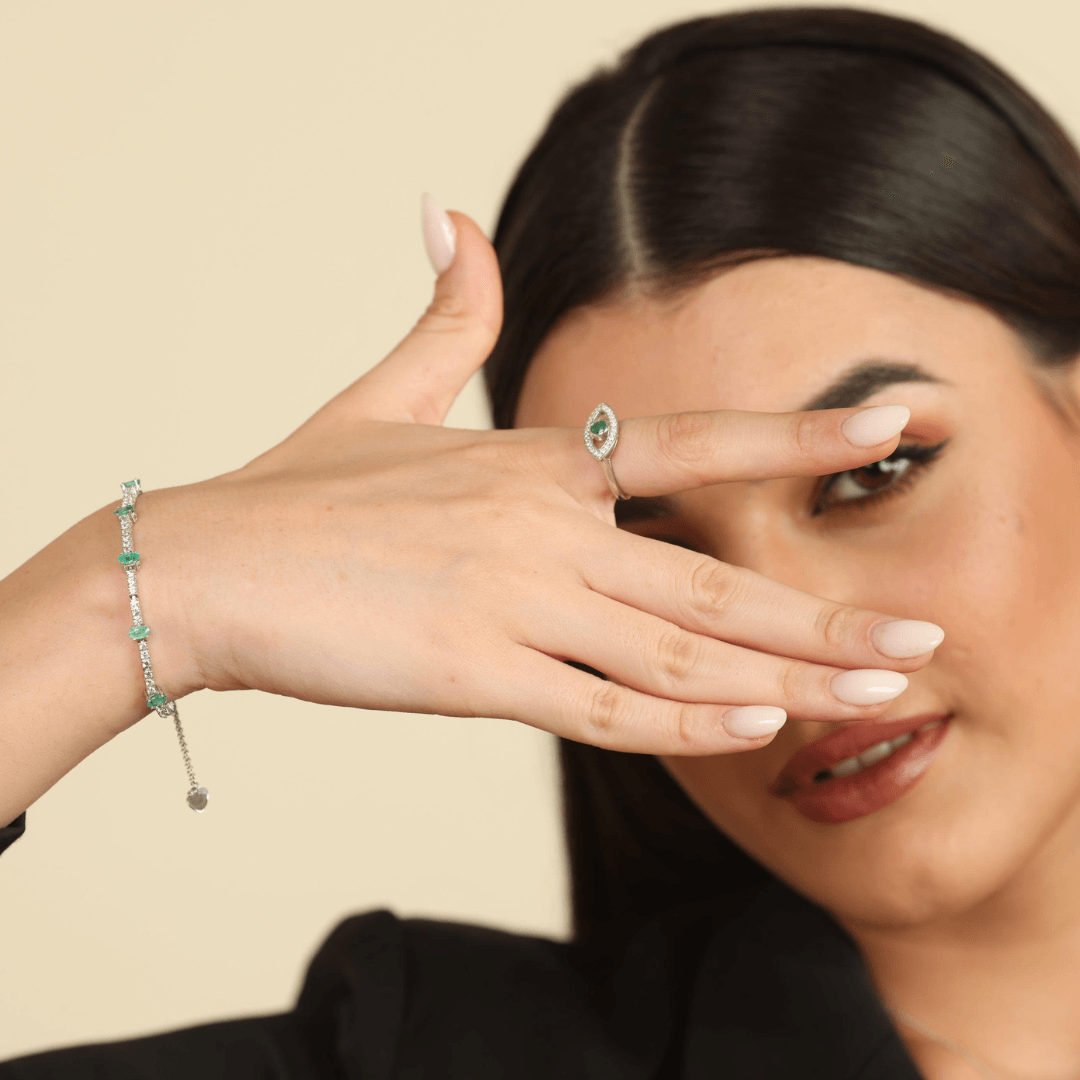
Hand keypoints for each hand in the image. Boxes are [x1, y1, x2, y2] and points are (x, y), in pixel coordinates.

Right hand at [144, 204, 940, 754]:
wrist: (208, 565)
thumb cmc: (297, 494)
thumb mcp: (383, 395)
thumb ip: (442, 313)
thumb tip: (443, 213)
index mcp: (532, 460)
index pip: (690, 442)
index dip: (797, 441)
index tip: (891, 429)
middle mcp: (542, 524)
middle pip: (713, 570)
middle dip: (828, 613)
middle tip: (923, 644)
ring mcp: (512, 599)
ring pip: (677, 648)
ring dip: (786, 677)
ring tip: (874, 699)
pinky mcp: (473, 673)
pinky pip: (601, 705)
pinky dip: (682, 721)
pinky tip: (752, 727)